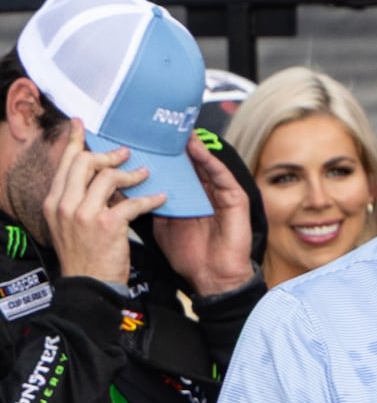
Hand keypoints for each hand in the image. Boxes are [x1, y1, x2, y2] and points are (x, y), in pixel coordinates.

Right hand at [40, 132, 160, 286]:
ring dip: (131, 174)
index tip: (80, 124)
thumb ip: (80, 198)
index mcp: (55, 202)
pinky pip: (132, 201)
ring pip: (108, 177)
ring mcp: (84, 215)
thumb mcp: (71, 223)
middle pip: (84, 162)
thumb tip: (99, 174)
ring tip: (145, 175)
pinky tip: (161, 198)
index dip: (74, 142)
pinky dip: (150, 198)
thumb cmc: (85, 253)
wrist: (89, 285)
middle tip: (125, 154)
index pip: (64, 164)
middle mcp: (64, 205)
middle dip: (108, 155)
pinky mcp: (107, 225)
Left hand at [152, 132, 252, 297]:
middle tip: (154, 126)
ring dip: (190, 146)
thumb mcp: (159, 224)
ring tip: (174, 128)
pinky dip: (208, 161)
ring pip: (203, 164)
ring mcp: (219, 193)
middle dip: (171, 144)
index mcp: (185, 196)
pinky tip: (195, 149)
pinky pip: (221, 175)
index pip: (170, 169)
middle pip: (186, 162)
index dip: (157, 154)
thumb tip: (116, 187)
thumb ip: (144, 203)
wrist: (211, 277)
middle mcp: (202, 190)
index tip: (137, 139)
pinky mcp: (234, 198)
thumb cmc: (189, 254)